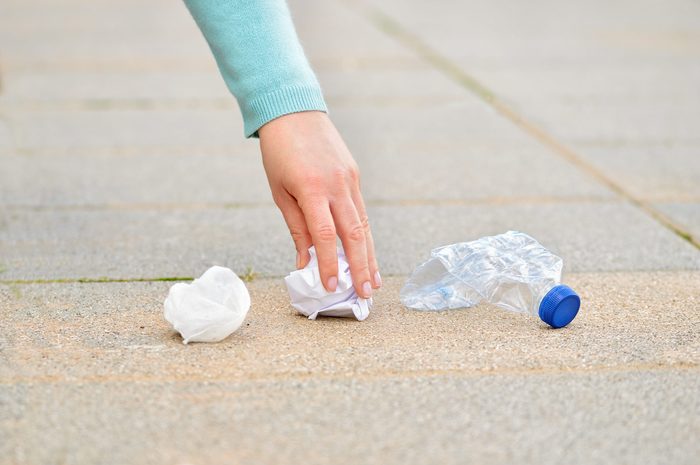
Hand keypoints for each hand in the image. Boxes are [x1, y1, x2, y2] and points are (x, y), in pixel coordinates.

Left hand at [259, 111, 380, 297]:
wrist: (294, 111)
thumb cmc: (279, 154)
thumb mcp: (280, 192)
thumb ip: (296, 228)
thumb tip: (305, 263)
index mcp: (312, 189)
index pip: (324, 235)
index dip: (329, 263)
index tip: (332, 287)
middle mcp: (336, 185)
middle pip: (354, 233)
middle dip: (361, 267)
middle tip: (367, 294)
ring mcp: (349, 179)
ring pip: (364, 224)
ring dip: (370, 256)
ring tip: (374, 281)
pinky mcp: (354, 176)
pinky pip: (361, 211)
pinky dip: (365, 235)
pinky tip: (367, 253)